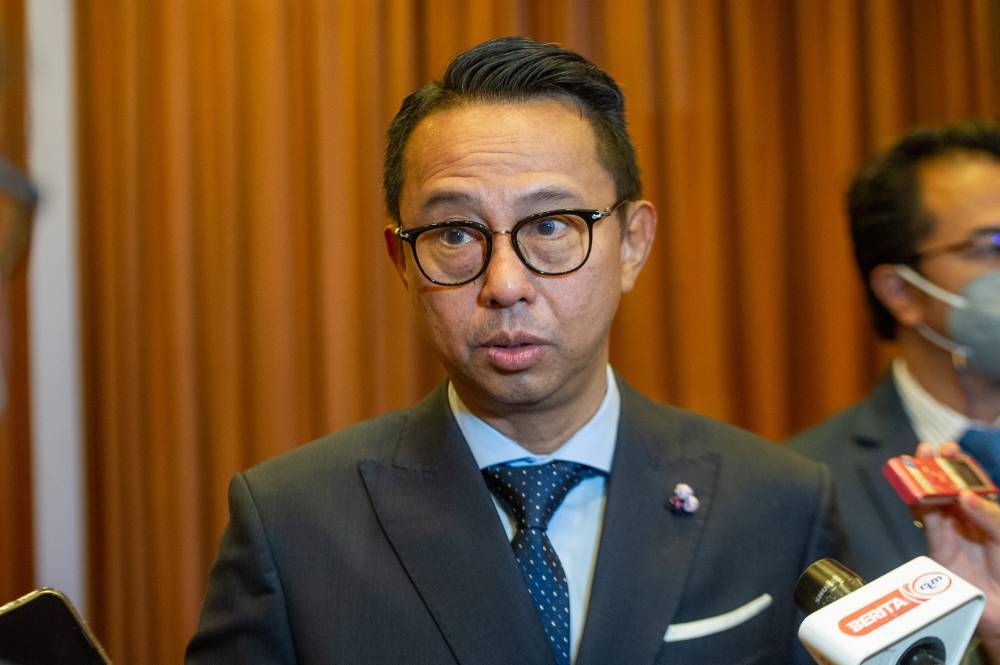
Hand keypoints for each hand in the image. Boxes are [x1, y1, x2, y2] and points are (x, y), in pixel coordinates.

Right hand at [917, 441, 999, 658]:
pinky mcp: (938, 551)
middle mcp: (968, 524)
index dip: (959, 468)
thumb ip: (989, 516)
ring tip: (915, 464)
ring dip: (923, 483)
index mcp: (987, 517)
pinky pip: (927, 524)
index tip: (950, 450)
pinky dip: (920, 507)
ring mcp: (952, 536)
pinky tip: (916, 492)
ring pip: (933, 503)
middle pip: (947, 491)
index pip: (970, 486)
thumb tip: (965, 495)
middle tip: (927, 451)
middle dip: (935, 470)